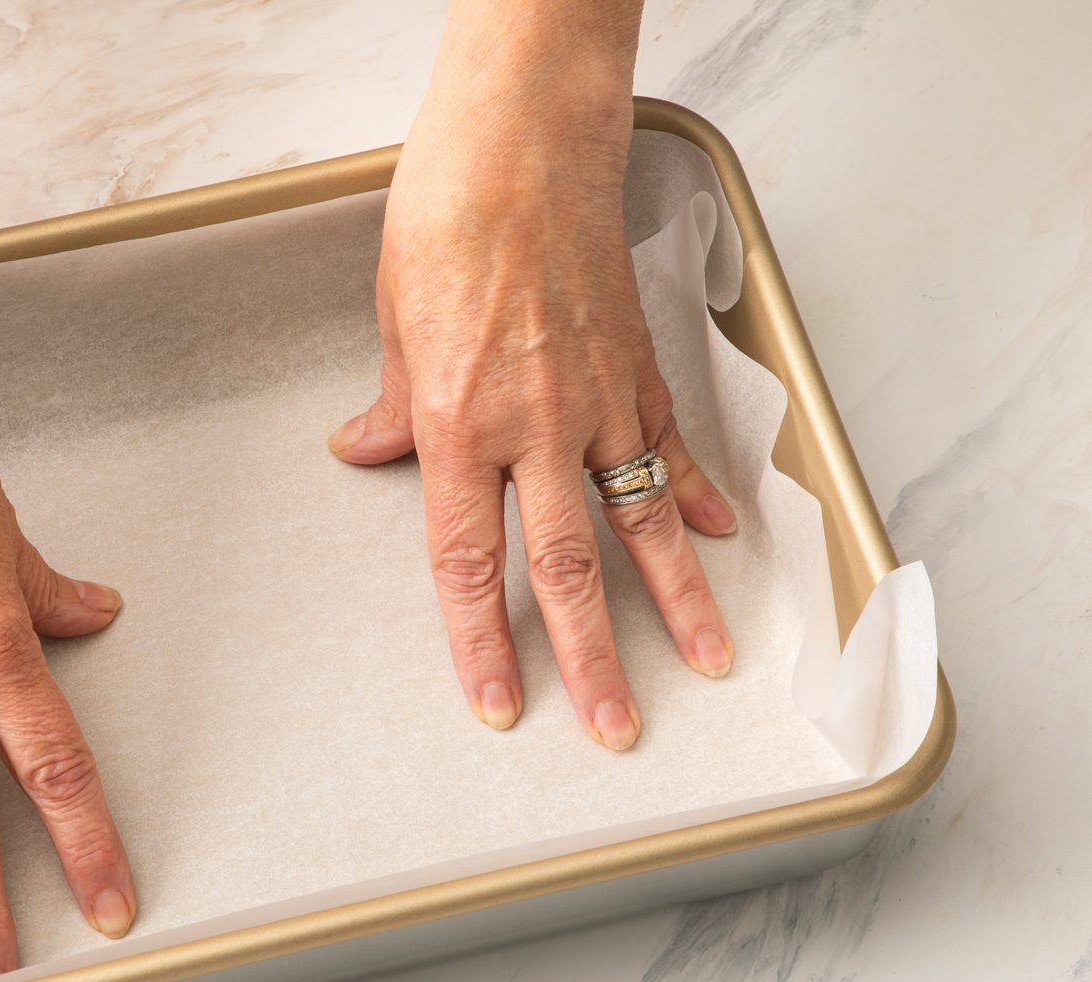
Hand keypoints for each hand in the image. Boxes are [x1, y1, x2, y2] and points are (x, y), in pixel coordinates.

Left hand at [328, 14, 737, 748]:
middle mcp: (534, 428)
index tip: (498, 703)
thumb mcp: (393, 321)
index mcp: (457, 425)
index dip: (482, 643)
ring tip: (707, 662)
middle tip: (615, 727)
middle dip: (592, 660)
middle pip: (568, 569)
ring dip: (677, 603)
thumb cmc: (449, 218)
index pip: (468, 563)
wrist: (523, 144)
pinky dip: (702, 498)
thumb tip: (366, 450)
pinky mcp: (640, 368)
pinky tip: (725, 541)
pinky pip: (675, 449)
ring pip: (643, 522)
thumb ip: (392, 406)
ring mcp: (599, 401)